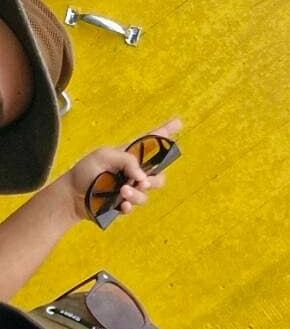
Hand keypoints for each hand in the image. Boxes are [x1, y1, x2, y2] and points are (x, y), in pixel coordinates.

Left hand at [61, 117, 181, 220]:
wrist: (72, 196)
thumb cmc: (86, 171)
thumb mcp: (103, 156)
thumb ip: (126, 160)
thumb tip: (143, 176)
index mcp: (129, 154)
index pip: (150, 141)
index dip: (165, 131)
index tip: (178, 122)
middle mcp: (133, 172)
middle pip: (158, 174)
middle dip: (155, 179)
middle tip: (142, 181)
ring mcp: (130, 189)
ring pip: (147, 192)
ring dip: (138, 193)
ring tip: (123, 191)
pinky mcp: (123, 204)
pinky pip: (134, 207)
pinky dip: (128, 206)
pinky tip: (121, 205)